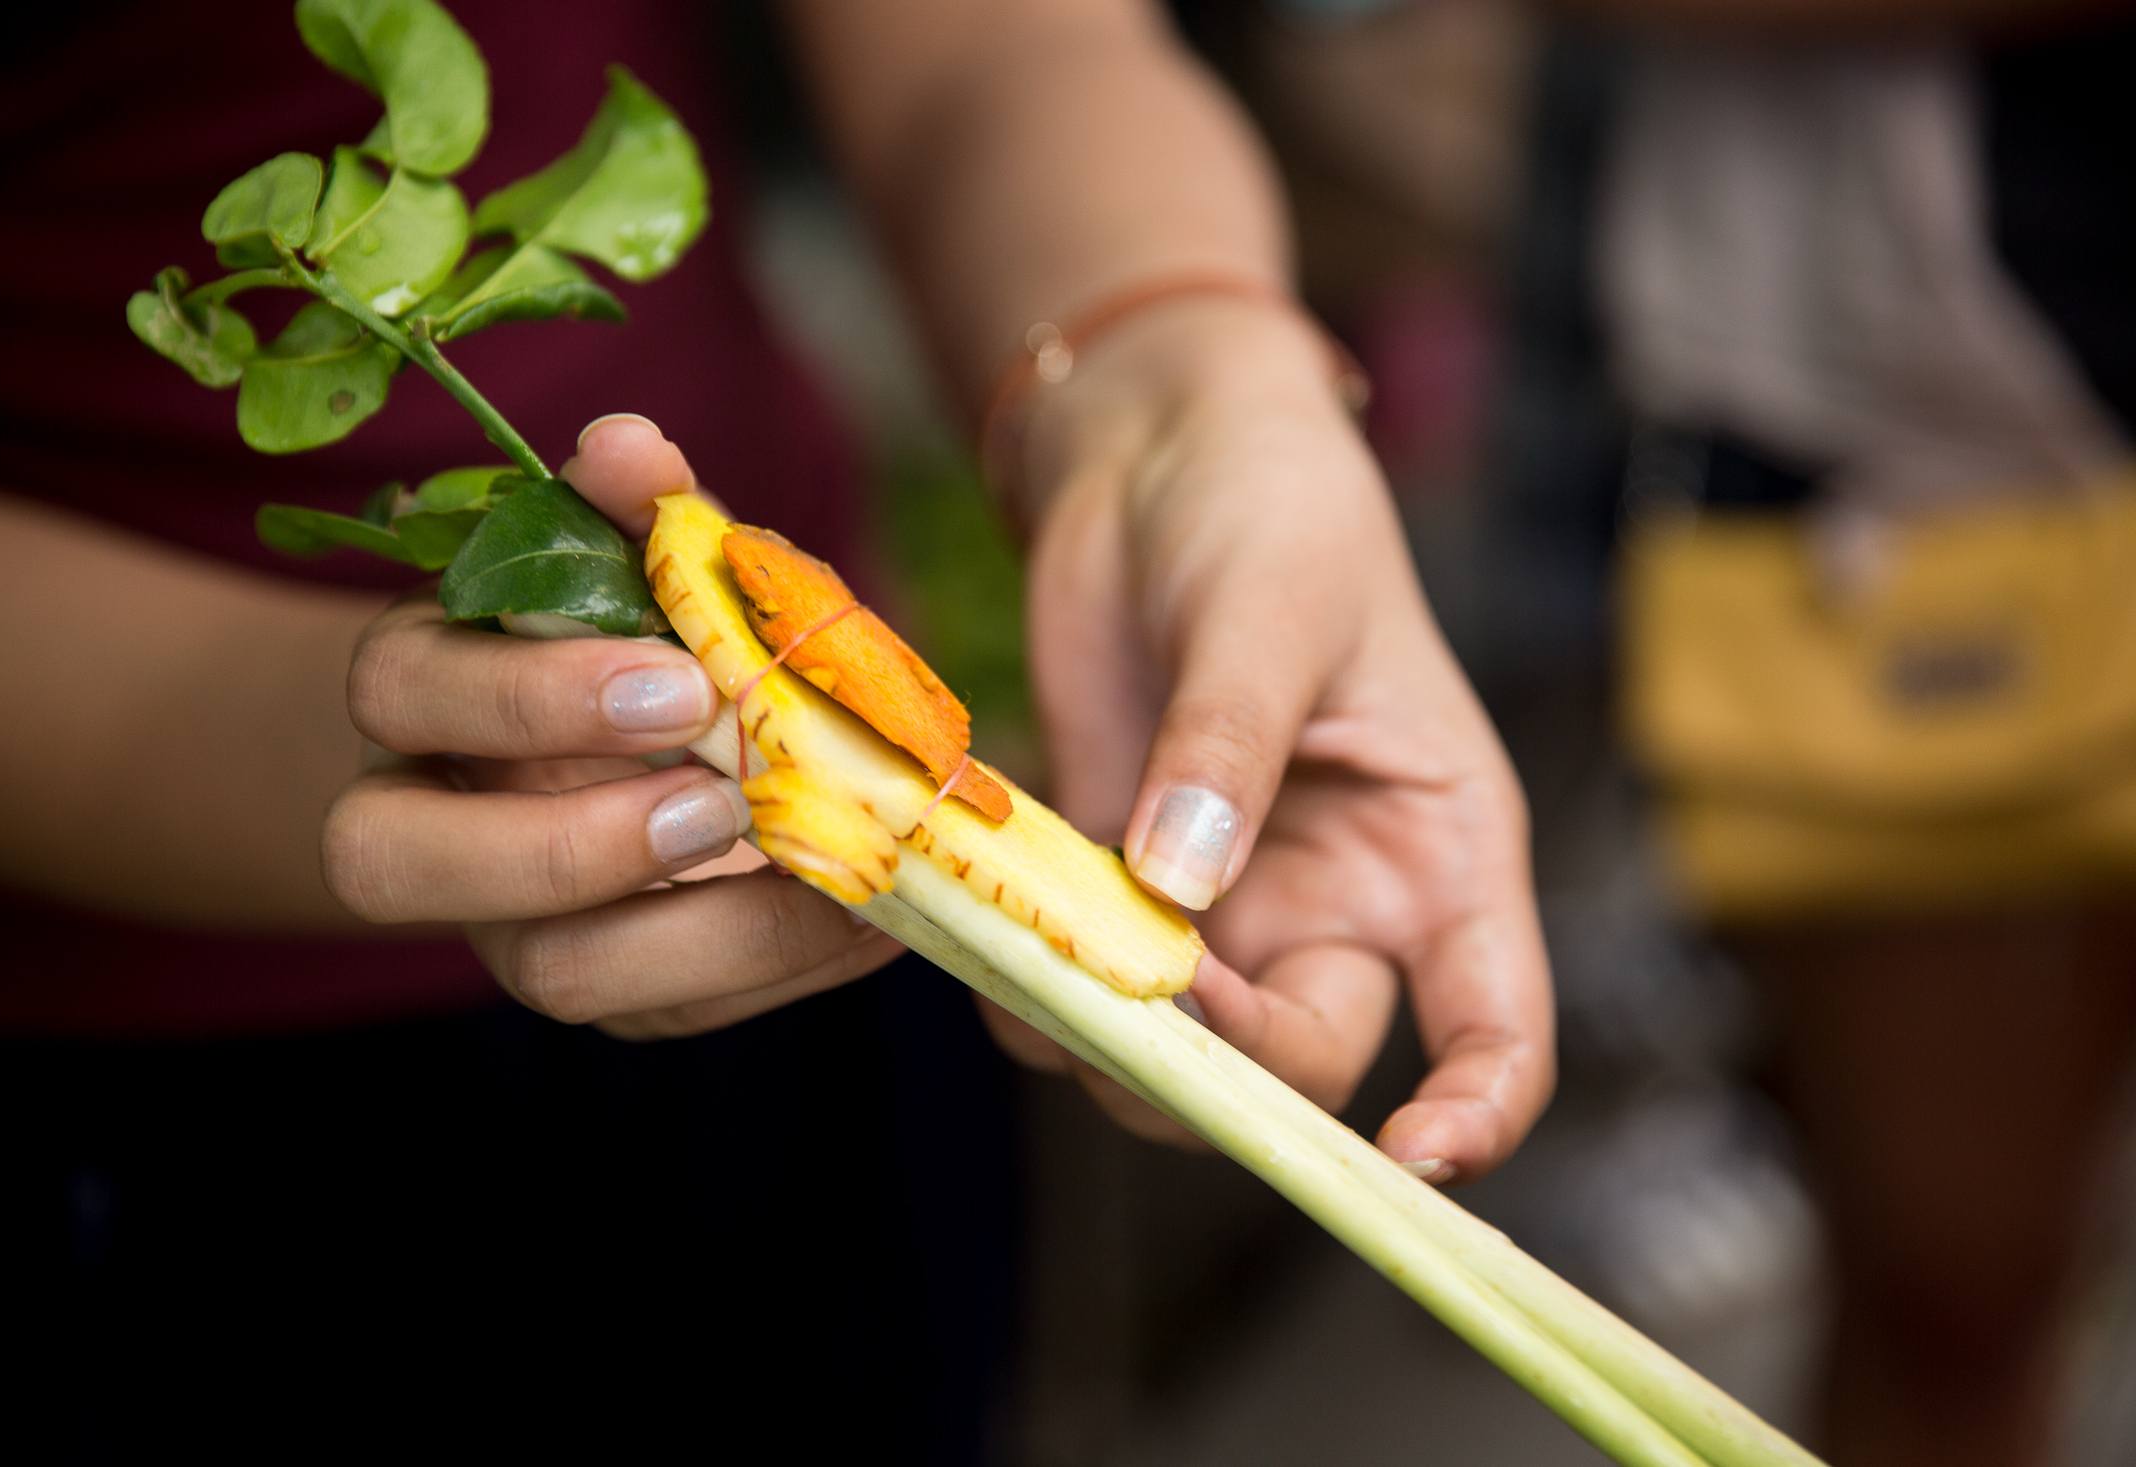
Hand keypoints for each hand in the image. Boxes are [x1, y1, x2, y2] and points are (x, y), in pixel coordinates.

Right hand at [321, 417, 900, 1036]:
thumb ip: (636, 510)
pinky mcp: (601, 985)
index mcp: (416, 683)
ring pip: (547, 970)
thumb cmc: (634, 626)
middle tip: (720, 798)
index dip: (534, 696)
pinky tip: (872, 914)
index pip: (403, 690)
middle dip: (569, 841)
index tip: (684, 681)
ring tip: (820, 872)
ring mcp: (503, 921)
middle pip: (395, 862)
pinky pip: (668, 1010)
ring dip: (699, 933)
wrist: (652, 736)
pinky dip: (779, 966)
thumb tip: (629, 446)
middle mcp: (423, 816)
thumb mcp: (639, 558)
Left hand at [1001, 300, 1552, 1183]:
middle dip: (1232, 1065)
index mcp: (1438, 847)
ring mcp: (1226, 900)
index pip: (1498, 1024)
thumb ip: (1228, 745)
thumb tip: (1180, 885)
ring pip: (1186, 1052)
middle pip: (1309, 1062)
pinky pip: (1084, 982)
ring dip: (1114, 1045)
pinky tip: (996, 929)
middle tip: (1143, 984)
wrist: (1154, 449)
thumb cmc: (1269, 506)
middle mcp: (1342, 899)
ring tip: (1046, 965)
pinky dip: (1036, 985)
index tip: (1412, 1158)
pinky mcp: (1118, 878)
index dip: (1475, 1114)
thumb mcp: (1269, 610)